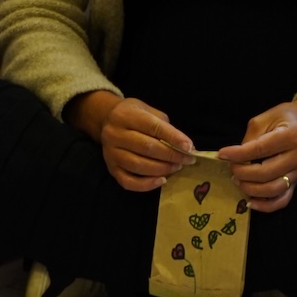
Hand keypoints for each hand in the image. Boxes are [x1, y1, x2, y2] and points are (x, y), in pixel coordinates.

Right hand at [67, 91, 195, 191]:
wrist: (106, 120)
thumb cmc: (134, 115)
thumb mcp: (148, 111)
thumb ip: (164, 126)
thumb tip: (186, 147)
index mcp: (126, 116)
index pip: (153, 127)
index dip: (173, 137)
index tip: (189, 147)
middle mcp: (115, 134)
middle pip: (147, 148)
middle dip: (171, 155)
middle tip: (188, 159)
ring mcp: (111, 153)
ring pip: (139, 166)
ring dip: (162, 169)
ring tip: (177, 167)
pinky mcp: (111, 169)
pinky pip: (128, 182)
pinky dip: (146, 185)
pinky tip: (161, 181)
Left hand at [216, 95, 296, 212]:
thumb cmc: (284, 118)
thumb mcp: (265, 118)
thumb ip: (250, 138)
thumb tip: (235, 158)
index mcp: (290, 136)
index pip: (260, 149)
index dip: (238, 155)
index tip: (222, 155)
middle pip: (265, 173)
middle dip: (242, 173)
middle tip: (232, 169)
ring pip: (272, 190)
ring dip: (250, 189)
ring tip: (238, 181)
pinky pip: (282, 201)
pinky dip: (265, 206)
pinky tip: (251, 202)